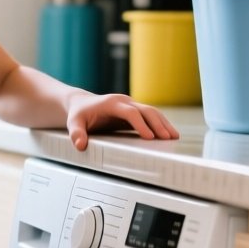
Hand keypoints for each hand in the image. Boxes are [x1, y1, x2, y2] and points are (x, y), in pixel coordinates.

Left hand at [65, 93, 179, 149]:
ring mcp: (131, 104)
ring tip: (175, 136)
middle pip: (146, 110)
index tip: (149, 137)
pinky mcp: (134, 110)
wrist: (81, 103)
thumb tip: (80, 145)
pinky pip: (150, 115)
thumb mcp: (74, 122)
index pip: (130, 112)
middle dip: (158, 124)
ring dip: (163, 123)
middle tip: (168, 138)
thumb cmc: (79, 114)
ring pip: (151, 111)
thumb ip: (76, 133)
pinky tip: (169, 133)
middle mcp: (124, 101)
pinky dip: (160, 123)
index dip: (140, 124)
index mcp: (112, 103)